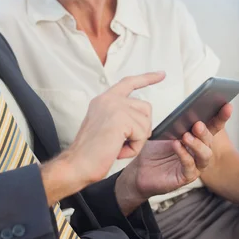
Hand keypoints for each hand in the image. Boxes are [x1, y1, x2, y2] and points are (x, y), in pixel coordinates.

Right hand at [61, 72, 165, 190]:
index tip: (161, 74)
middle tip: (122, 142)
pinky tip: (118, 150)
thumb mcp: (104, 125)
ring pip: (145, 122)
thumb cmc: (90, 152)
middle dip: (141, 128)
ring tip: (116, 146)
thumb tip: (142, 117)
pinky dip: (134, 148)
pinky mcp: (120, 119)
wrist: (77, 164)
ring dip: (136, 140)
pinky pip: (142, 135)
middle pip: (145, 107)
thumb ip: (120, 115)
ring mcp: (114, 107)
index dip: (147, 78)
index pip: (129, 83)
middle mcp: (108, 99)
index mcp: (103, 99)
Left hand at [116, 103, 231, 214]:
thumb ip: (177, 123)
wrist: (138, 169)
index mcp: (196, 138)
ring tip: (186, 136)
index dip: (220, 117)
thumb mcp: (165, 131)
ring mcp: (194, 166)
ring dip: (197, 144)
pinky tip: (177, 146)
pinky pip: (190, 167)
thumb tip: (186, 111)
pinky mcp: (184, 177)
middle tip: (197, 124)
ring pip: (205, 155)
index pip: (212, 126)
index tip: (227, 105)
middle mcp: (198, 152)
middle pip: (209, 141)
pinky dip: (184, 155)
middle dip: (205, 131)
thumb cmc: (153, 149)